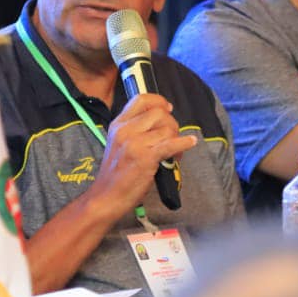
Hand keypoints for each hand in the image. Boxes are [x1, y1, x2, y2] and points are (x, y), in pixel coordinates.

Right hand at [87, 94, 196, 217]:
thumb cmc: (116, 174)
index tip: (167, 108)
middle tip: (172, 139)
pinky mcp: (145, 158)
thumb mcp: (119, 144)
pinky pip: (171, 143)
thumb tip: (162, 120)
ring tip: (173, 153)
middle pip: (159, 113)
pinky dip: (184, 143)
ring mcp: (135, 143)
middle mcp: (125, 130)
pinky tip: (190, 142)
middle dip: (171, 124)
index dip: (158, 101)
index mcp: (118, 125)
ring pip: (167, 129)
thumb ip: (135, 130)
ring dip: (176, 139)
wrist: (107, 196)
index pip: (141, 99)